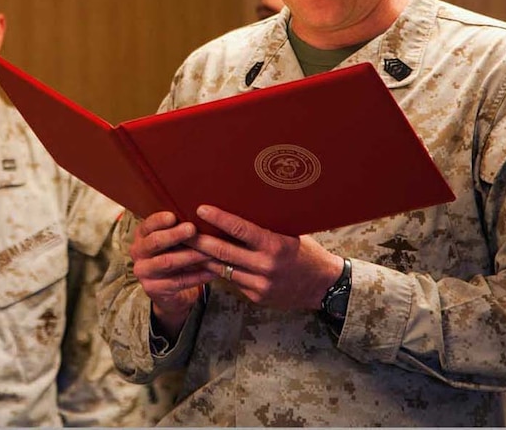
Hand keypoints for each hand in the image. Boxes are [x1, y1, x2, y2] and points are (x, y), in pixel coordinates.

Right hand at [130, 211, 218, 337]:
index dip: (159, 220)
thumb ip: (180, 229)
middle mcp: (138, 252)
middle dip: (175, 235)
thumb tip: (203, 214)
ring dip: (190, 256)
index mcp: (141, 236)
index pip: (147, 225)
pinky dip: (198, 276)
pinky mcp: (153, 289)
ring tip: (208, 251)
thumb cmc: (174, 256)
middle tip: (192, 229)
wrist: (168, 290)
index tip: (173, 215)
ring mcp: (143, 272)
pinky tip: (212, 271)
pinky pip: (178, 282)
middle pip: (155, 242)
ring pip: (167, 262)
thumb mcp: (172, 241)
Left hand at [188, 204, 344, 310]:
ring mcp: (260, 284)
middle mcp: (266, 266)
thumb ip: (265, 228)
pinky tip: (207, 263)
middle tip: (182, 230)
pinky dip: (220, 272)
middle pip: (224, 252)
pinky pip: (233, 281)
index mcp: (275, 246)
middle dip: (200, 241)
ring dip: (204, 259)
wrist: (323, 286)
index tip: (201, 209)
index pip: (241, 229)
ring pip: (223, 269)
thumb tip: (238, 211)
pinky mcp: (257, 297)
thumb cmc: (305, 253)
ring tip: (187, 247)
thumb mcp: (289, 235)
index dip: (219, 218)